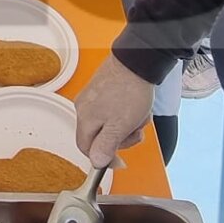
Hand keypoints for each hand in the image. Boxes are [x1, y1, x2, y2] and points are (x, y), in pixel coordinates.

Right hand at [73, 53, 155, 167]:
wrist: (138, 60)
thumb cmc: (130, 90)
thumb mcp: (120, 126)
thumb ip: (106, 146)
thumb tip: (96, 162)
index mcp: (85, 118)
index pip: (86, 148)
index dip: (104, 158)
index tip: (119, 161)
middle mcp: (84, 107)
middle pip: (98, 136)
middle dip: (120, 138)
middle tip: (135, 132)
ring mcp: (92, 96)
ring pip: (108, 123)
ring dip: (126, 125)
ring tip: (139, 116)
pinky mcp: (102, 88)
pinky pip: (112, 109)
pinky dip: (126, 112)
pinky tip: (137, 106)